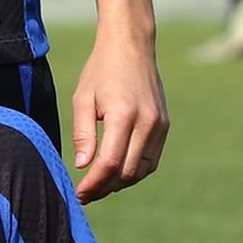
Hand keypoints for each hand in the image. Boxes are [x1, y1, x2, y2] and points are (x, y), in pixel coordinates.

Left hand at [65, 26, 166, 199]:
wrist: (131, 47)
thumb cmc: (100, 71)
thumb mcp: (82, 98)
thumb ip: (83, 133)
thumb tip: (82, 166)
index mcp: (124, 115)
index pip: (110, 163)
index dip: (94, 184)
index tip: (78, 194)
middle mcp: (148, 122)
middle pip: (128, 172)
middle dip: (105, 188)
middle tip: (85, 195)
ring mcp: (160, 125)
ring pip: (143, 170)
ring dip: (120, 183)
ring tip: (98, 187)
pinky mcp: (164, 125)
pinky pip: (151, 159)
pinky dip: (134, 172)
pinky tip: (115, 174)